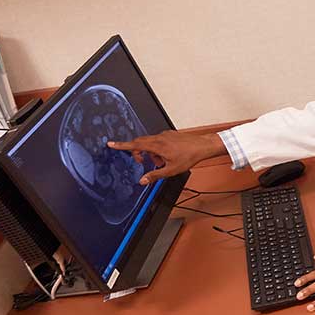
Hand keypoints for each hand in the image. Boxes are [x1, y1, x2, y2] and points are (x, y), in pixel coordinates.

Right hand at [108, 130, 225, 184]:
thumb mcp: (171, 170)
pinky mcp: (170, 134)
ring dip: (151, 153)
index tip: (111, 143)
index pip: (135, 145)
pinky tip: (167, 156)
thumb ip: (155, 175)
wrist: (203, 146)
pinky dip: (158, 149)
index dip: (121, 145)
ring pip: (150, 143)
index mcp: (157, 146)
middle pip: (140, 143)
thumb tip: (143, 181)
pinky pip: (158, 140)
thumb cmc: (189, 157)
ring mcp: (165, 134)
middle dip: (138, 153)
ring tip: (161, 162)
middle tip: (142, 162)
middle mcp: (159, 137)